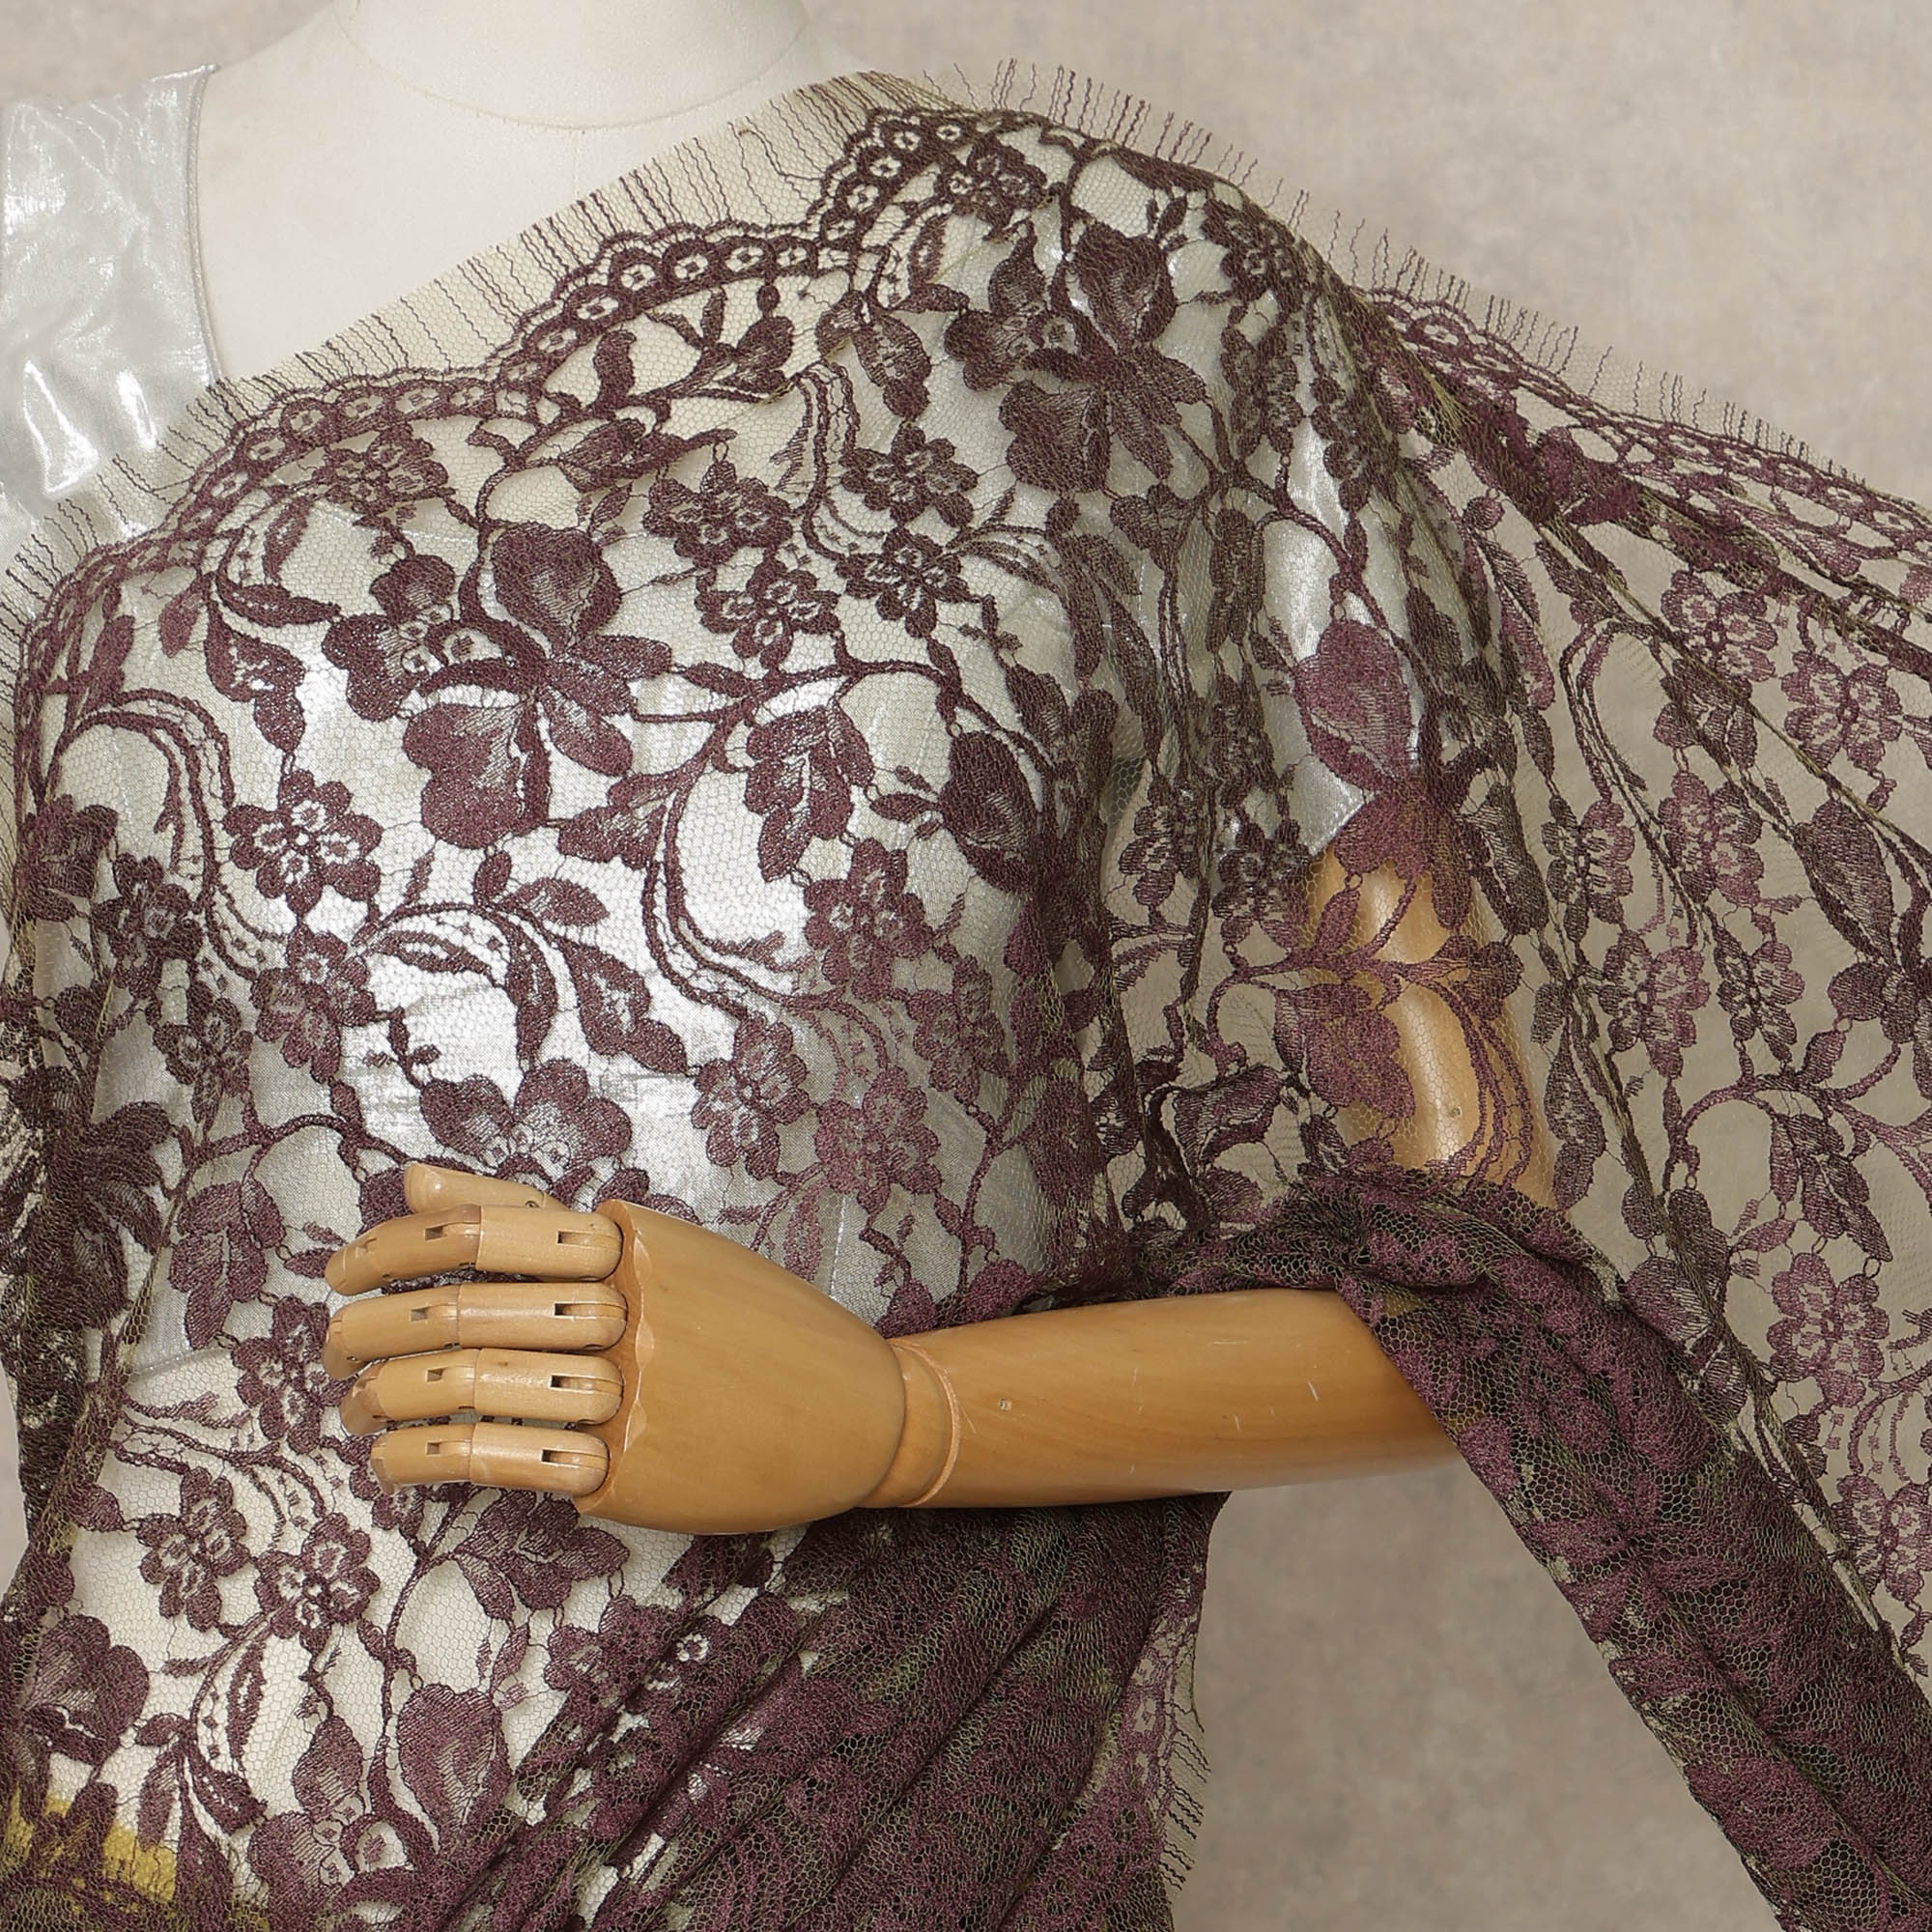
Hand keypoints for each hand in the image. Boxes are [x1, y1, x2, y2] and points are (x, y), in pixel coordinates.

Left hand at [322, 1164, 913, 1533]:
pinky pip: (506, 1461)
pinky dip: (431, 1461)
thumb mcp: (664, 1253)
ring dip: (389, 1400)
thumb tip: (416, 1180)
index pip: (487, 1229)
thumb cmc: (757, 1327)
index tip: (343, 1269)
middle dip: (372, 1329)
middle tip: (329, 1347)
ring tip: (354, 1409)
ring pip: (475, 1386)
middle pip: (467, 1308)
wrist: (862, 1413)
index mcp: (634, 1245)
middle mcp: (631, 1311)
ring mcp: (633, 1394)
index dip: (397, 1247)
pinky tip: (392, 1462)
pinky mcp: (632, 1473)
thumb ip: (537, 1218)